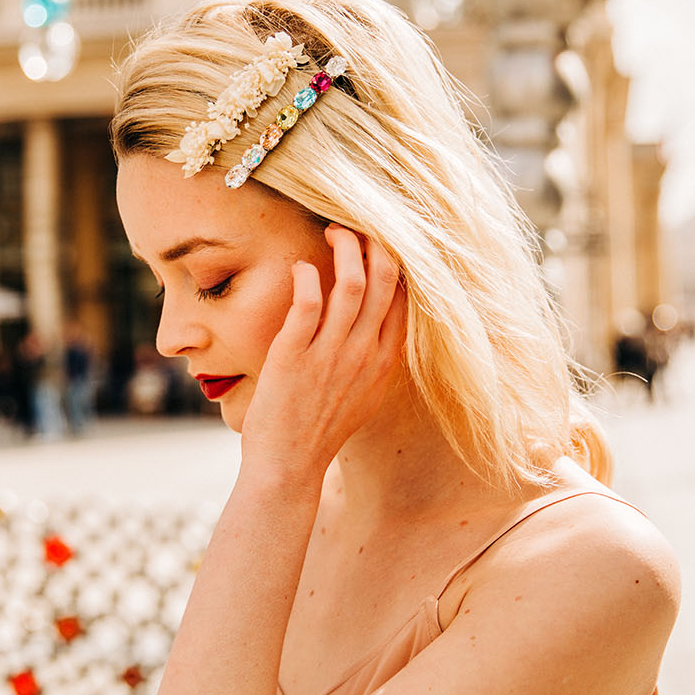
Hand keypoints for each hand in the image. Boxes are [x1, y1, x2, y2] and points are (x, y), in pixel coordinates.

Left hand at [240, 225, 405, 476]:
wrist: (289, 467)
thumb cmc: (320, 431)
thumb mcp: (363, 395)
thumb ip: (374, 359)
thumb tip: (377, 327)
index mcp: (383, 362)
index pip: (405, 298)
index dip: (398, 262)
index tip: (381, 243)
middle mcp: (363, 354)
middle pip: (385, 281)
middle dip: (374, 243)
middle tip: (354, 227)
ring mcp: (330, 355)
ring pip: (352, 285)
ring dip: (344, 248)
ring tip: (331, 232)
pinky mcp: (294, 356)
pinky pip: (308, 304)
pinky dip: (308, 277)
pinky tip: (301, 268)